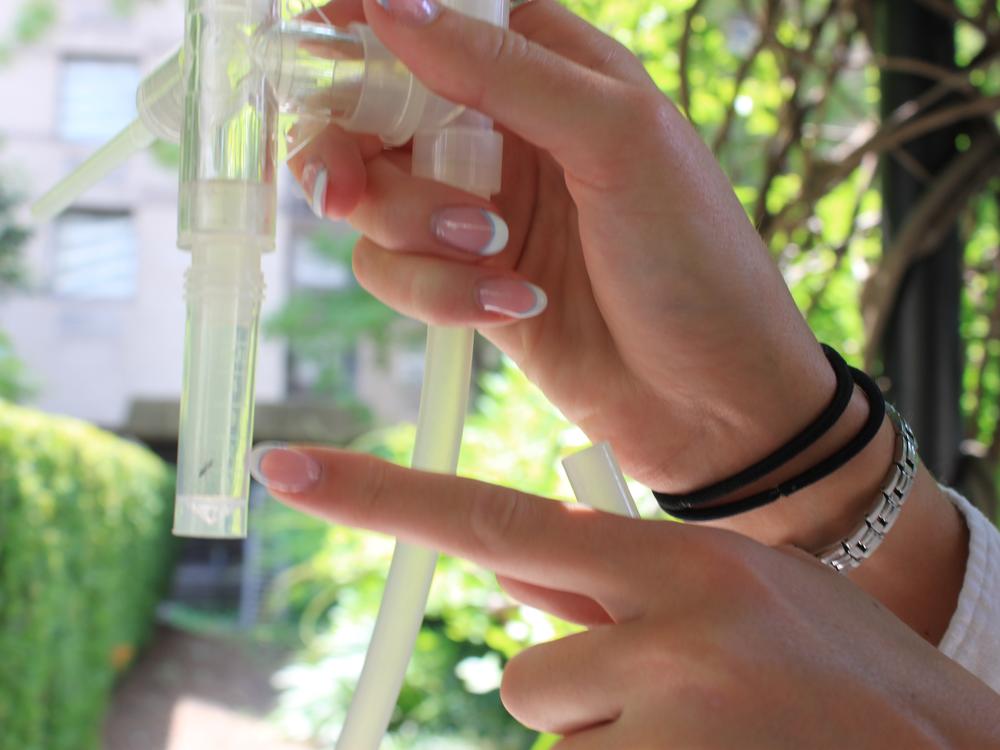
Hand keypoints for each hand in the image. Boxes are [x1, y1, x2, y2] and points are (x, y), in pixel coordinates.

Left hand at [251, 446, 999, 747]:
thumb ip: (620, 583)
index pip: (492, 521)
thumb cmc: (839, 680)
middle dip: (590, 697)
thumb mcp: (738, 596)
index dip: (378, 494)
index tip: (283, 468)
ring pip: (565, 737)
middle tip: (698, 705)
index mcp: (673, 561)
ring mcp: (662, 711)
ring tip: (723, 733)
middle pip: (530, 675)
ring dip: (624, 746)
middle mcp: (660, 624)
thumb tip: (514, 573)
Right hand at [287, 0, 854, 521]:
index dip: (369, 23)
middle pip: (373, 110)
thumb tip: (392, 2)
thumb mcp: (616, 139)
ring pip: (374, 199)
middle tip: (342, 185)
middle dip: (350, 148)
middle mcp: (503, 134)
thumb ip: (502, 71)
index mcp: (549, 70)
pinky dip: (438, 291)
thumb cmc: (693, 256)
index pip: (435, 18)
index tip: (312, 41)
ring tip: (493, 250)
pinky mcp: (466, 285)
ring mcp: (480, 211)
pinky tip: (516, 304)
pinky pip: (395, 271)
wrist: (713, 399)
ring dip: (414, 229)